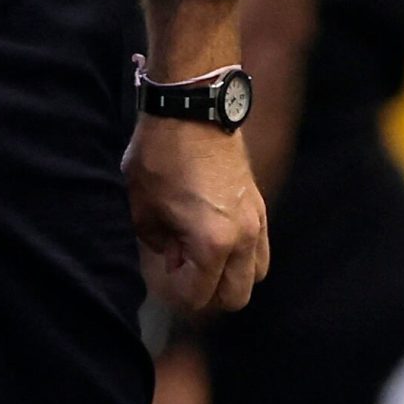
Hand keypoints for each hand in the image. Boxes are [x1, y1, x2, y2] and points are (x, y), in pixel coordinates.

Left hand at [123, 117, 269, 313]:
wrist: (192, 106)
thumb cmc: (161, 154)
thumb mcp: (142, 206)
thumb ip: (157, 243)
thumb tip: (172, 256)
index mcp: (213, 243)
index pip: (198, 296)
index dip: (174, 294)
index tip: (160, 277)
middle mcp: (243, 237)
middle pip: (236, 297)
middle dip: (207, 294)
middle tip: (182, 275)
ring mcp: (257, 220)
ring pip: (256, 274)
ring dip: (230, 276)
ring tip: (201, 257)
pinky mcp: (260, 204)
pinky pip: (260, 247)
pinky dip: (242, 254)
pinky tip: (216, 236)